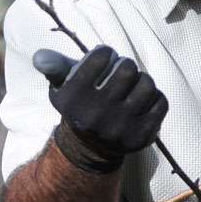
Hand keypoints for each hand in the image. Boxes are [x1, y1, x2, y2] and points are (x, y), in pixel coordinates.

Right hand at [33, 46, 167, 172]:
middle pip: (128, 68)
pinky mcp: (141, 137)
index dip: (105, 53)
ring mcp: (119, 128)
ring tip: (131, 88)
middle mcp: (94, 115)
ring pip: (147, 84)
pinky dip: (154, 98)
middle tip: (120, 75)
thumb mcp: (62, 85)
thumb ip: (53, 66)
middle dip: (125, 66)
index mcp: (72, 98)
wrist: (91, 148)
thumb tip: (40, 56)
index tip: (102, 62)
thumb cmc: (80, 103)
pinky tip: (141, 104)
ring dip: (142, 81)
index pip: (102, 54)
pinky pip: (160, 102)